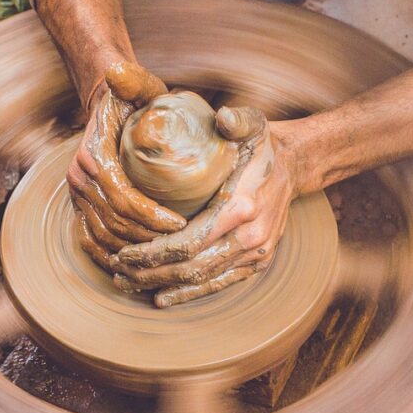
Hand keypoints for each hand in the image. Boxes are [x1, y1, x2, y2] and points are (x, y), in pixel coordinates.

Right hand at [69, 61, 187, 269]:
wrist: (106, 106)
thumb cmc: (131, 99)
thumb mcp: (138, 86)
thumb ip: (134, 80)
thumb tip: (117, 71)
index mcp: (92, 156)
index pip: (123, 198)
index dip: (151, 217)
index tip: (181, 224)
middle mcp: (78, 178)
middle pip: (114, 223)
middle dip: (148, 240)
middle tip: (181, 245)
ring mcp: (76, 195)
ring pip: (103, 237)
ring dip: (133, 251)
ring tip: (165, 255)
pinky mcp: (79, 206)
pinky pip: (89, 241)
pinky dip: (110, 257)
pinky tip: (135, 267)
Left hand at [110, 107, 300, 306]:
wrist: (294, 167)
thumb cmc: (262, 145)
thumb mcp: (253, 124)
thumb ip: (236, 120)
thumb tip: (222, 116)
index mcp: (242, 207)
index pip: (190, 241)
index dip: (154, 253)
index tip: (124, 252)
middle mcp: (251, 237)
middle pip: (191, 267)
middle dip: (150, 273)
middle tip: (117, 271)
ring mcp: (256, 254)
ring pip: (202, 279)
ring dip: (164, 286)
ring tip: (130, 283)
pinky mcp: (257, 263)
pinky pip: (220, 284)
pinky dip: (190, 293)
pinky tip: (163, 297)